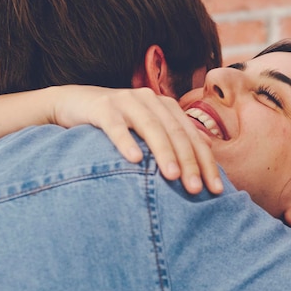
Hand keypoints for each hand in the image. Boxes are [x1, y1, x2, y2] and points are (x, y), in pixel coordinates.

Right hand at [49, 85, 222, 194]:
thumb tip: (206, 151)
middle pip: (176, 133)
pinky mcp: (102, 107)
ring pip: (151, 127)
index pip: (193, 137)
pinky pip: (115, 126)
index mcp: (166, 107)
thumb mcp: (148, 127)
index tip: (216, 189)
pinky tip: (134, 159)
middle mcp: (151, 101)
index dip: (206, 162)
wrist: (73, 102)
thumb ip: (174, 136)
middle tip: (196, 190)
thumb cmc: (118, 122)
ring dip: (163, 152)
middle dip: (189, 162)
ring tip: (173, 176)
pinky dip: (125, 141)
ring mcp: (126, 101)